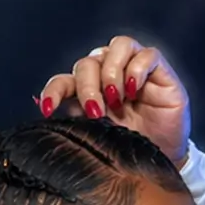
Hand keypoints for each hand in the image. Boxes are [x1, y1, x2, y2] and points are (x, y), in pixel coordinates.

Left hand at [37, 35, 190, 167]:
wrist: (162, 157)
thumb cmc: (128, 147)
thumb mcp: (96, 137)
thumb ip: (73, 120)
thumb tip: (42, 107)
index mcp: (86, 92)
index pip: (63, 81)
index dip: (53, 91)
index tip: (48, 110)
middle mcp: (107, 75)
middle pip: (87, 63)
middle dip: (87, 87)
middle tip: (96, 112)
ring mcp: (132, 68)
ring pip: (115, 47)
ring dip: (111, 74)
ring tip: (118, 100)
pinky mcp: (158, 69)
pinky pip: (146, 54)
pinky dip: (137, 70)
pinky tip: (135, 91)